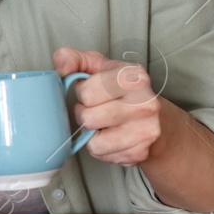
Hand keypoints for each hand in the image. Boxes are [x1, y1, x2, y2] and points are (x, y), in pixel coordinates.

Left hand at [53, 47, 161, 165]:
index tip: (95, 92)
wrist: (152, 116)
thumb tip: (61, 68)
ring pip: (94, 141)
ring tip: (102, 122)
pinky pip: (102, 154)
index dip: (83, 92)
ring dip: (91, 133)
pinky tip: (110, 136)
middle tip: (97, 109)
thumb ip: (73, 59)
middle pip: (88, 118)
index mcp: (134, 78)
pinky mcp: (140, 153)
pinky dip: (100, 148)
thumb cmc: (119, 89)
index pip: (86, 93)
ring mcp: (146, 131)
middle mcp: (146, 104)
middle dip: (85, 113)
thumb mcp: (97, 65)